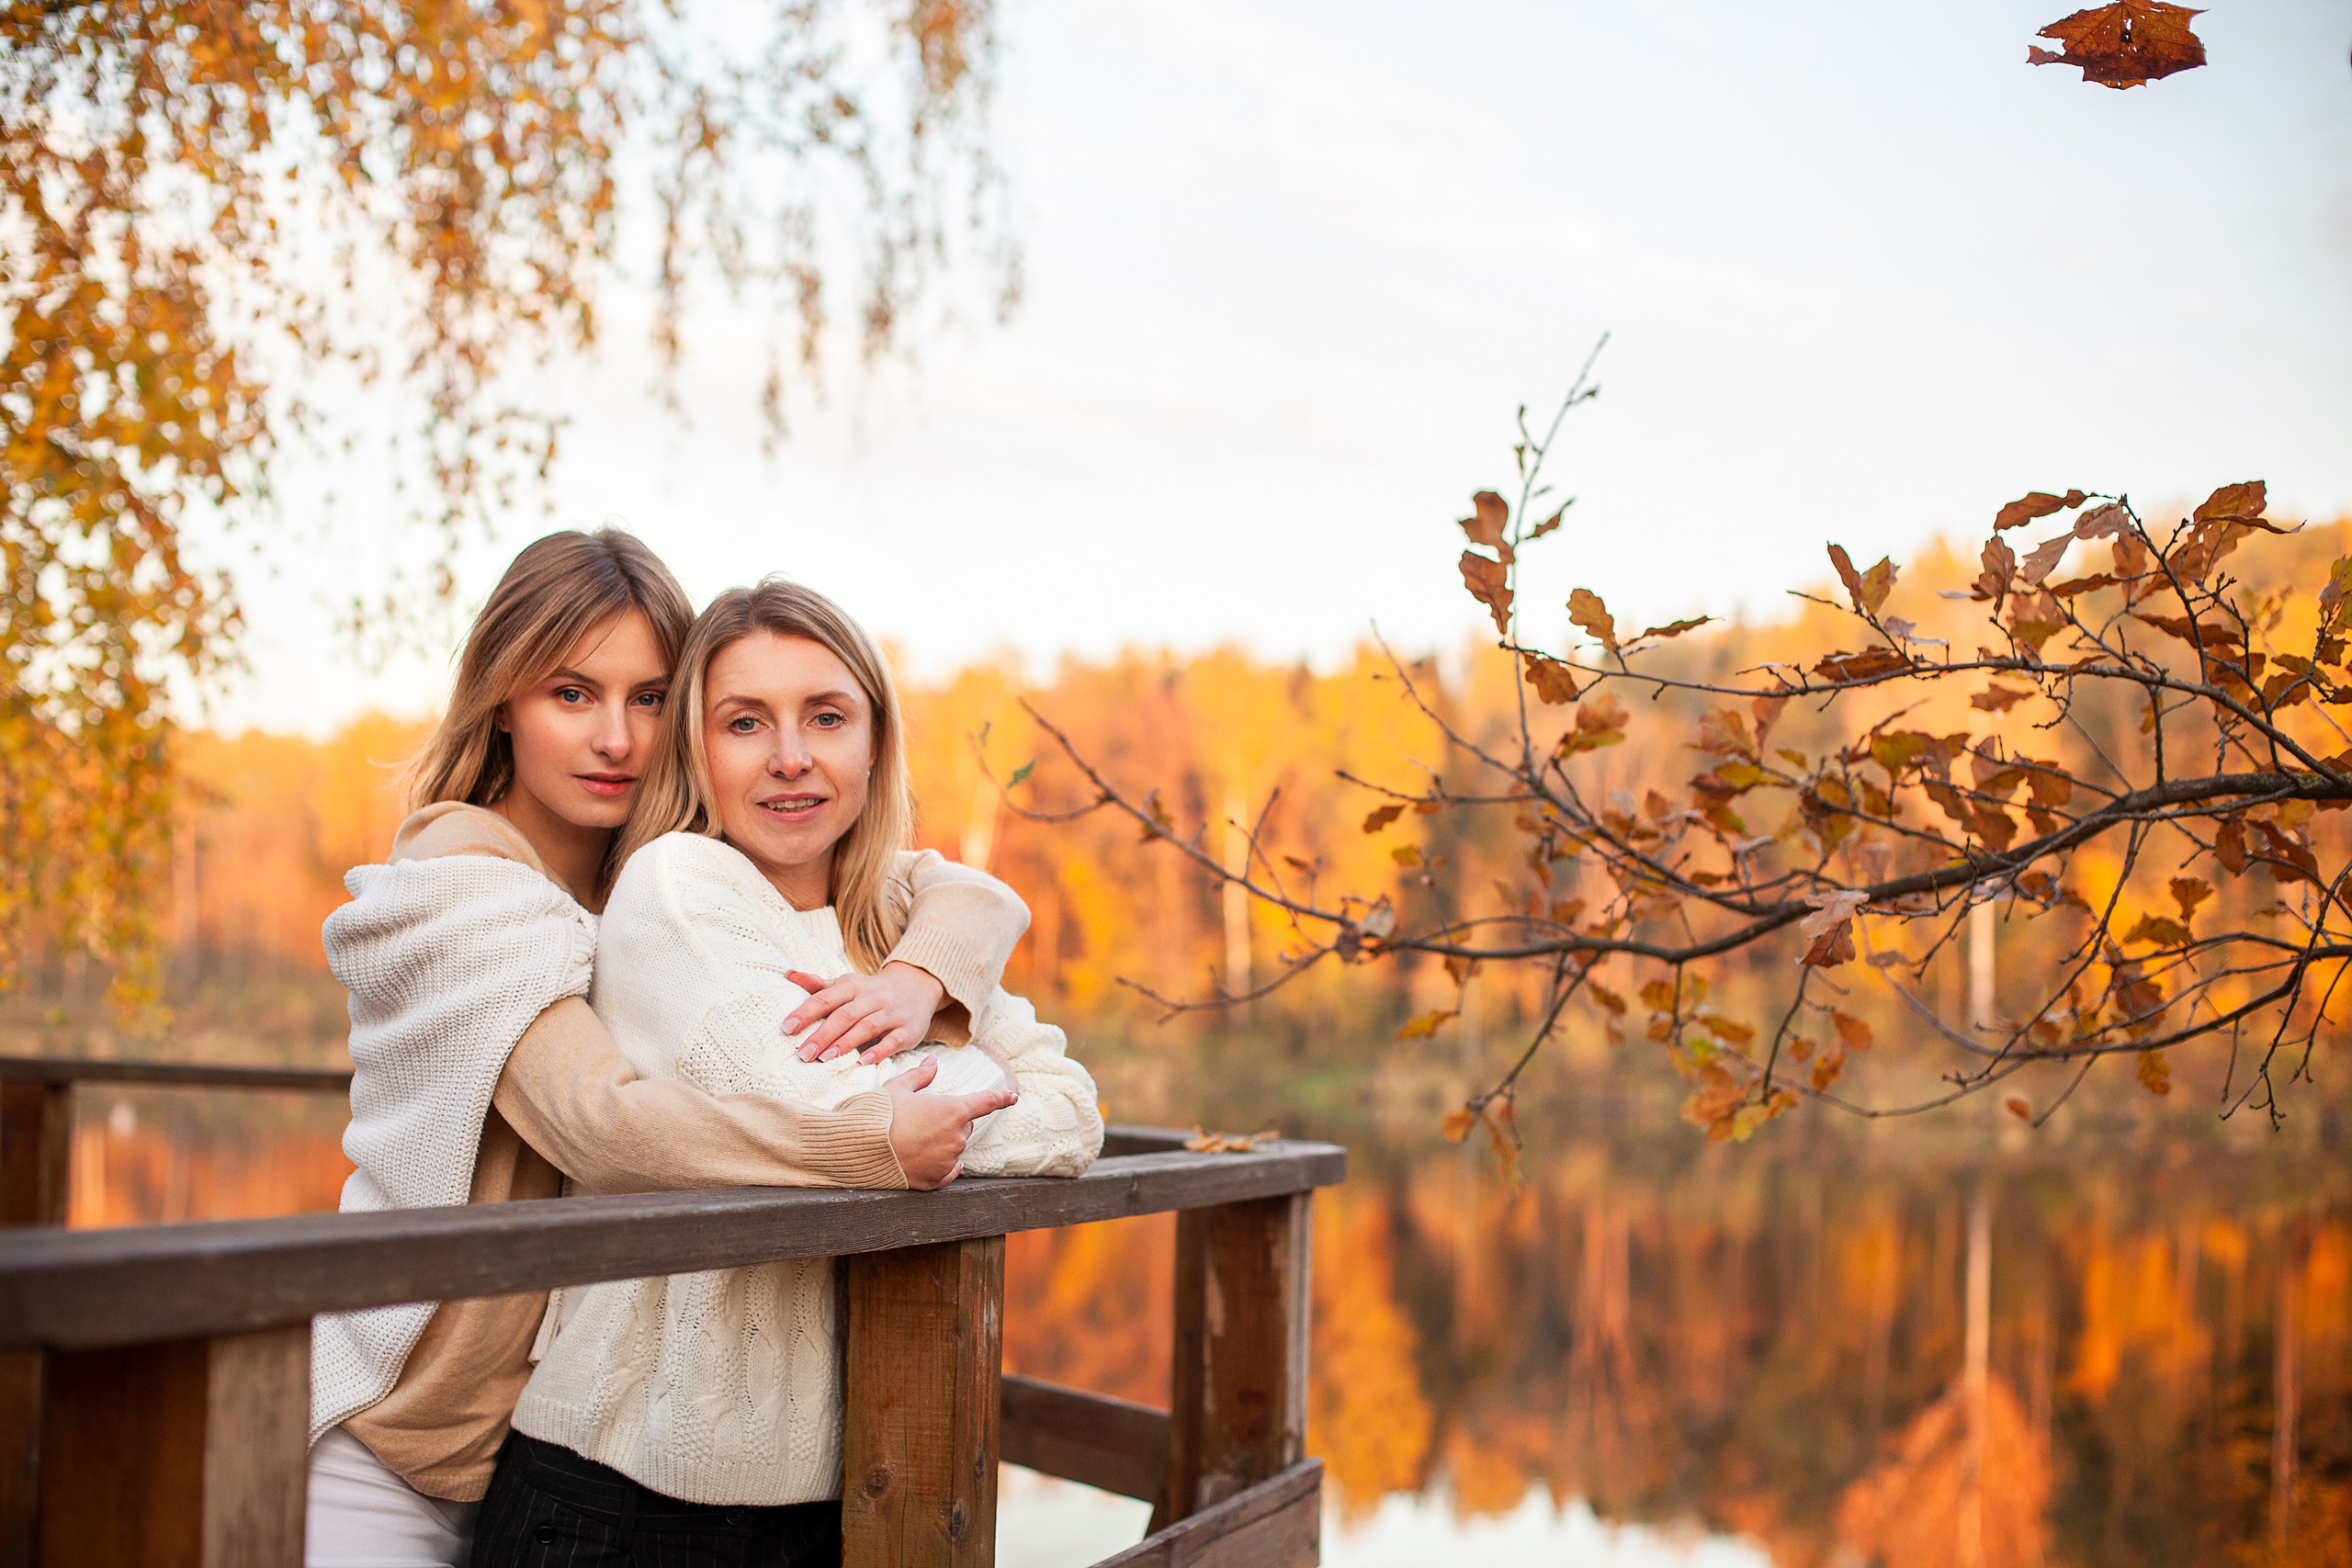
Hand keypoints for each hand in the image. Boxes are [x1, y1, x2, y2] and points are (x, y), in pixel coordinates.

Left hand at [784, 961, 946, 1063]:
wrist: (916, 987)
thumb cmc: (871, 992)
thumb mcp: (847, 984)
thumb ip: (818, 984)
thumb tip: (789, 975)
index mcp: (852, 986)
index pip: (825, 998)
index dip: (805, 1013)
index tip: (786, 1029)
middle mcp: (872, 997)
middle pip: (844, 1015)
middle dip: (822, 1035)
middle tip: (803, 1054)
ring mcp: (891, 1013)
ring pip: (867, 1027)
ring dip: (845, 1044)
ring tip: (825, 1059)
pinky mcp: (907, 1030)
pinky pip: (892, 1041)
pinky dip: (878, 1051)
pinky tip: (862, 1062)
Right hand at [885, 1058, 1018, 1189]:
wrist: (859, 1148)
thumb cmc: (879, 1113)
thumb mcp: (898, 1087)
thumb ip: (921, 1075)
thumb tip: (933, 1062)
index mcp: (953, 1110)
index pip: (987, 1102)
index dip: (1001, 1097)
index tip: (1012, 1096)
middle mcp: (957, 1137)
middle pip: (965, 1126)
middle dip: (950, 1120)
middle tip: (922, 1117)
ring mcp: (947, 1160)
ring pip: (954, 1148)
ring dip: (942, 1142)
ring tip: (913, 1137)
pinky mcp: (935, 1180)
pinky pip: (949, 1171)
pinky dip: (944, 1165)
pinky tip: (931, 1159)